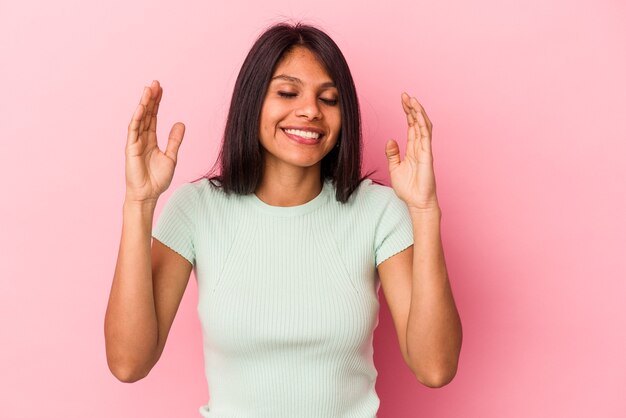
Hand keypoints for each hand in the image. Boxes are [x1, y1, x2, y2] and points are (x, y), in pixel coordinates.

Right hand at [125, 80, 184, 202]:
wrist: (148, 194)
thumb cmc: (157, 179)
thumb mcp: (171, 157)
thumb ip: (174, 140)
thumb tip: (181, 123)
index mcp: (151, 139)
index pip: (153, 116)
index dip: (157, 103)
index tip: (161, 89)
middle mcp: (142, 138)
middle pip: (146, 113)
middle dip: (150, 98)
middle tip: (155, 83)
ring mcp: (135, 142)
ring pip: (139, 118)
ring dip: (143, 103)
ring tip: (148, 89)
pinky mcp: (130, 148)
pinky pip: (133, 129)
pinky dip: (137, 117)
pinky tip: (141, 107)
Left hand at [385, 92, 438, 211]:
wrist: (417, 202)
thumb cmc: (408, 189)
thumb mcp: (395, 168)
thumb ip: (392, 154)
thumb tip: (390, 140)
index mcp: (413, 150)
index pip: (411, 127)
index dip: (407, 113)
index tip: (403, 101)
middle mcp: (420, 147)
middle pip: (417, 123)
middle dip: (412, 108)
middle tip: (405, 95)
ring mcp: (425, 150)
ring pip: (423, 126)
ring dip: (418, 112)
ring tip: (412, 99)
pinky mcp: (427, 155)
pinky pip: (426, 136)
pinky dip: (422, 123)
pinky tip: (418, 114)